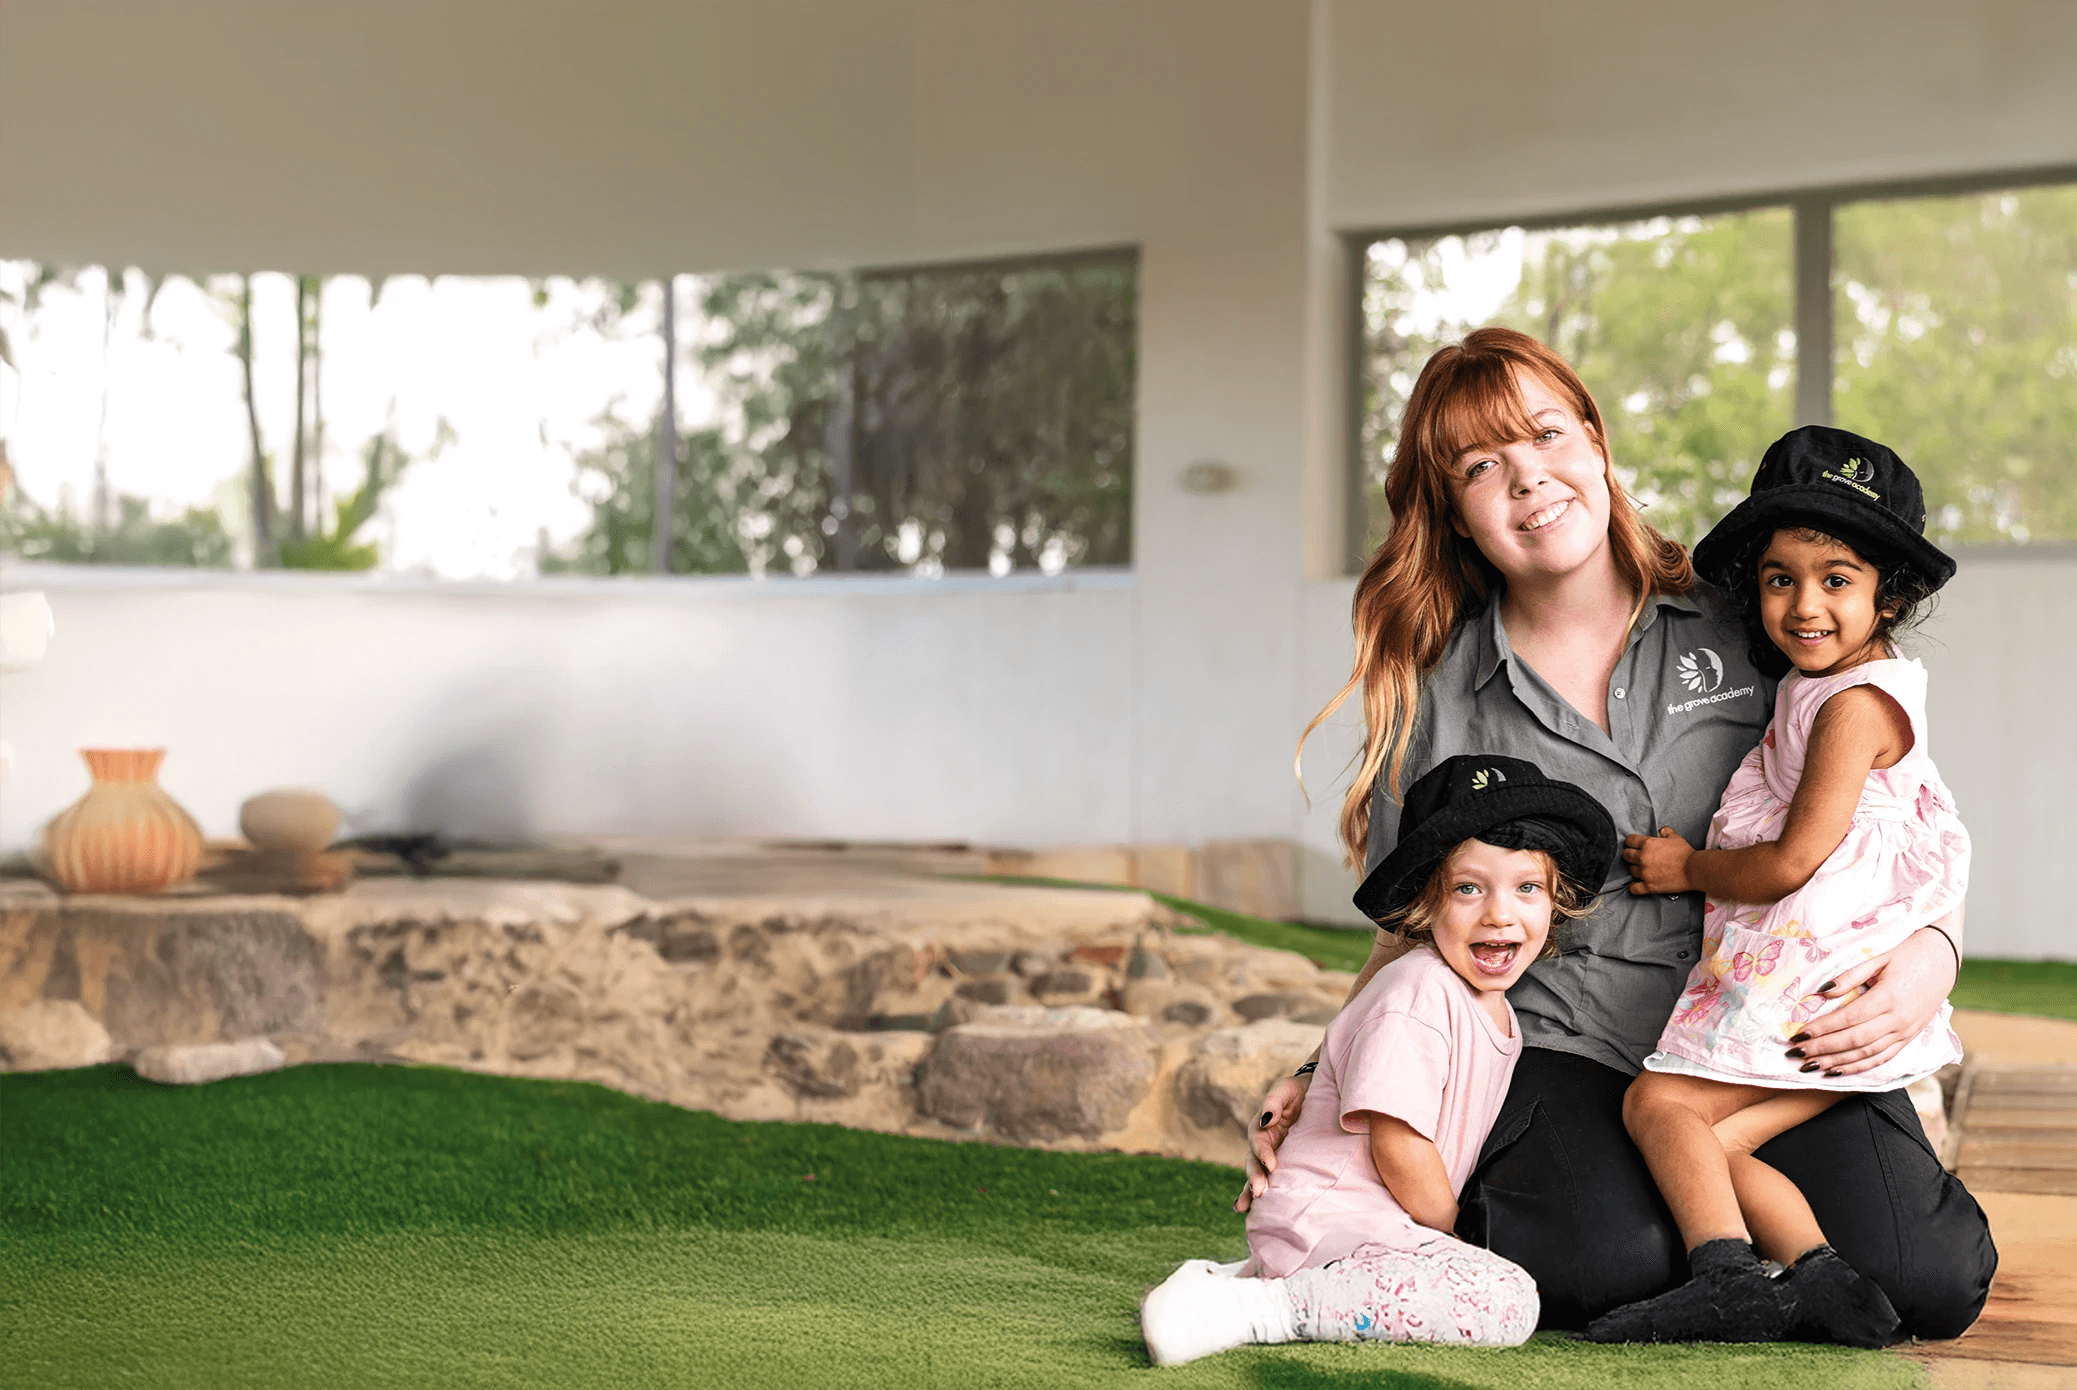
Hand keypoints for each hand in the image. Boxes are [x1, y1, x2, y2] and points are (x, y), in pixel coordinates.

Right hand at [1234, 1072, 1310, 1212]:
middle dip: (1254, 1177)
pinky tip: (1252, 1212)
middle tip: (1258, 1192)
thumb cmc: (1299, 1091)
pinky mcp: (1281, 1166)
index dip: (1262, 1151)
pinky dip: (1259, 1195)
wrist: (1317, 1095)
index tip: (1272, 1164)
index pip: (1257, 1140)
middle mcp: (1263, 1143)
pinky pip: (1269, 1180)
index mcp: (1262, 1125)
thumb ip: (1275, 1101)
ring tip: (1245, 1207)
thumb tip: (1266, 1117)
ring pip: (1257, 1174)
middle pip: (1253, 1161)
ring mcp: (1271, 1156)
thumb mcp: (1286, 1089)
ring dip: (1250, 1190)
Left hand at [1624, 827, 1694, 894]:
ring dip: (1636, 869)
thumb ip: (1666, 832)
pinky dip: (1634, 887)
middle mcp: (1643, 858)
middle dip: (1630, 855)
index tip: (1633, 845)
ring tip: (1643, 870)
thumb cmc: (1685, 853)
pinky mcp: (1649, 886)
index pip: (1630, 841)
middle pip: (1626, 855)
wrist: (1693, 869)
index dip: (1631, 842)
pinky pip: (1634, 888)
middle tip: (1636, 857)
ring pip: (1631, 870)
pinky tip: (1636, 884)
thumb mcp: (1675, 837)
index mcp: (1647, 844)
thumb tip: (1661, 831)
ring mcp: (1645, 873)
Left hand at [1785, 927, 1958, 1075]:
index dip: (1822, 1029)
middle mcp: (1898, 1020)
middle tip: (1795, 1053)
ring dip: (1836, 1062)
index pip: (1848, 1019)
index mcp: (1887, 998)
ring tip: (1810, 1065)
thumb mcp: (1877, 959)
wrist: (1943, 959)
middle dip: (1822, 1049)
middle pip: (1854, 1040)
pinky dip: (1858, 1067)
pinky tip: (1837, 1070)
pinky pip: (1882, 1058)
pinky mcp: (1909, 1038)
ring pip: (1866, 1054)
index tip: (1798, 1034)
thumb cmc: (1906, 955)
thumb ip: (1849, 977)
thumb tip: (1822, 992)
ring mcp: (1905, 1032)